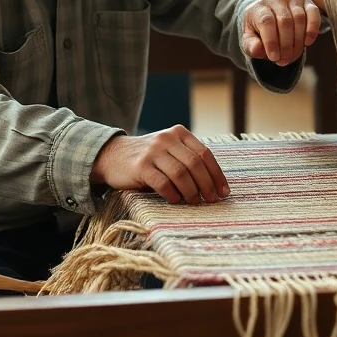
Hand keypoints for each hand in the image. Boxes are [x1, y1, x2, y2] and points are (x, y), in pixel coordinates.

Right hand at [90, 126, 229, 204]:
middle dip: (207, 185)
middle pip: (195, 164)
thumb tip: (216, 185)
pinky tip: (176, 201)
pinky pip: (163, 183)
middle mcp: (166, 139)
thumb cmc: (148, 159)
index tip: (224, 192)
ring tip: (194, 202)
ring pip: (181, 174)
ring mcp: (153, 151)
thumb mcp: (169, 150)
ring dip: (191, 192)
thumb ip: (188, 159)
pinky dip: (173, 194)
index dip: (217, 174)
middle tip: (212, 200)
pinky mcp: (140, 166)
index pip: (205, 153)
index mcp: (179, 133)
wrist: (112, 156)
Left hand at [242, 0, 320, 65]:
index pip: (267, 21)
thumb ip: (250, 45)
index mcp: (260, 7)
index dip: (271, 41)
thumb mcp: (249, 37)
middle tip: (284, 61)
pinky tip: (307, 43)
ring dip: (298, 42)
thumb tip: (257, 49)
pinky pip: (313, 14)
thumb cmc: (259, 28)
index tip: (274, 58)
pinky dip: (312, 29)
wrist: (270, 12)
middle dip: (286, 46)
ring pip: (299, 19)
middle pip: (284, 22)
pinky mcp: (307, 3)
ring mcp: (293, 0)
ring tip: (292, 56)